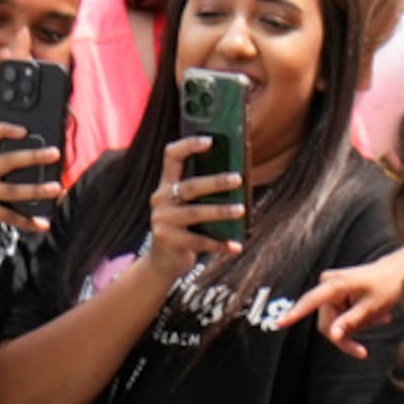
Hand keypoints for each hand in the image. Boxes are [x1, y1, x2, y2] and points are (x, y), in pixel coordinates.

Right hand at [0, 122, 61, 254]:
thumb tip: (41, 173)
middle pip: (7, 159)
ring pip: (13, 189)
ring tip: (56, 188)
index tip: (25, 130)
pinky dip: (28, 221)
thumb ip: (1, 176)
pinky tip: (41, 223)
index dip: (4, 128)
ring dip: (37, 189)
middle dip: (34, 156)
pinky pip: (10, 214)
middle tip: (54, 154)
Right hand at [143, 137, 242, 282]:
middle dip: (215, 182)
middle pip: (190, 186)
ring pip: (196, 213)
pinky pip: (199, 241)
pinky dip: (220, 244)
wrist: (161, 262)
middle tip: (238, 178)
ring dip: (221, 212)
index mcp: (166, 185)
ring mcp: (163, 221)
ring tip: (241, 210)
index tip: (210, 140)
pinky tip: (236, 246)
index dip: (189, 145)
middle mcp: (161, 200)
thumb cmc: (183, 228)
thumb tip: (238, 178)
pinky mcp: (169, 241)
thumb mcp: (186, 206)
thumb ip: (202, 193)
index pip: (171, 156)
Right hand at [278, 248, 403, 355]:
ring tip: (381, 319)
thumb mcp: (371, 308)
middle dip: (347, 334)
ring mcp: (332, 288)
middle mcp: (328, 284)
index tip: (279, 324)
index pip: (310, 302)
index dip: (294, 314)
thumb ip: (350, 323)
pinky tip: (379, 316)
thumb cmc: (388, 286)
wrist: (402, 271)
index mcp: (335, 285)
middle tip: (364, 349)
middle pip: (327, 323)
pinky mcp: (337, 293)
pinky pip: (341, 315)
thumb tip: (332, 336)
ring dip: (357, 326)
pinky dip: (358, 320)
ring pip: (336, 322)